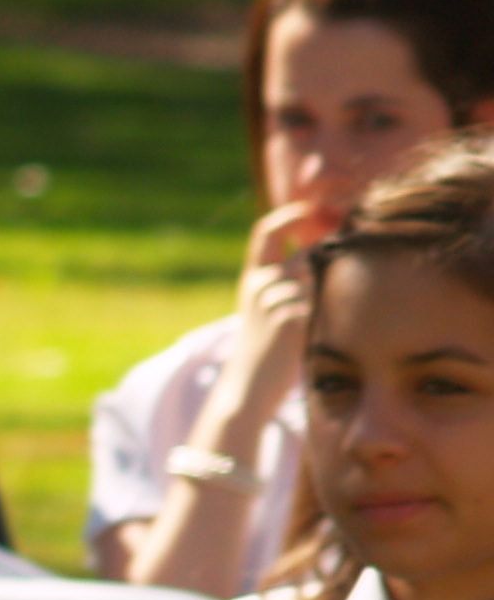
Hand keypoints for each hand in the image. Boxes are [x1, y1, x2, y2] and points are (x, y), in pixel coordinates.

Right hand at [224, 197, 325, 386]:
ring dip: (338, 293)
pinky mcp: (291, 318)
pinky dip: (337, 314)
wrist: (248, 388)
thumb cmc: (266, 352)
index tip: (313, 210)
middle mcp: (261, 284)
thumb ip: (287, 283)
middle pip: (309, 253)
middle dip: (332, 263)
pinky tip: (334, 332)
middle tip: (350, 276)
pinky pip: (327, 302)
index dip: (290, 216)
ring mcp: (274, 300)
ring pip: (323, 278)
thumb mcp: (266, 310)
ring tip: (335, 318)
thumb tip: (328, 256)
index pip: (267, 232)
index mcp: (252, 278)